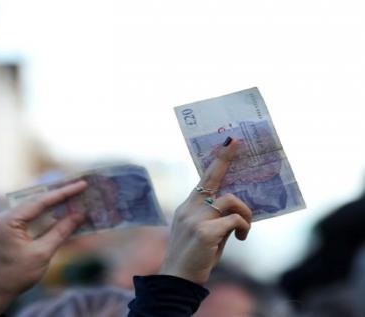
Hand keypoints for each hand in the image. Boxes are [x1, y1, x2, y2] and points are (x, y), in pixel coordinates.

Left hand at [0, 181, 87, 313]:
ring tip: (70, 202)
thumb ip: (60, 232)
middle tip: (78, 189)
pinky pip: (22, 220)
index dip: (63, 193)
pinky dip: (38, 219)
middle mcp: (0, 217)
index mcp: (7, 220)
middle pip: (33, 202)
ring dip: (48, 209)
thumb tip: (78, 215)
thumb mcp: (41, 254)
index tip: (81, 184)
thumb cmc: (13, 277)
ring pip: (28, 211)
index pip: (40, 201)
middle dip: (57, 197)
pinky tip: (54, 218)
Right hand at [159, 137, 251, 284]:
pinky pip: (235, 220)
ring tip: (244, 229)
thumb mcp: (203, 234)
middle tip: (237, 142)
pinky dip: (243, 227)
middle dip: (226, 159)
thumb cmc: (193, 258)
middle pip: (214, 179)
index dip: (218, 160)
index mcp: (187, 208)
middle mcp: (189, 209)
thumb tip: (237, 210)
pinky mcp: (205, 232)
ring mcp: (195, 219)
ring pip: (230, 200)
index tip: (229, 143)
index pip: (204, 179)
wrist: (177, 279)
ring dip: (245, 213)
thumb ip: (215, 219)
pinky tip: (241, 238)